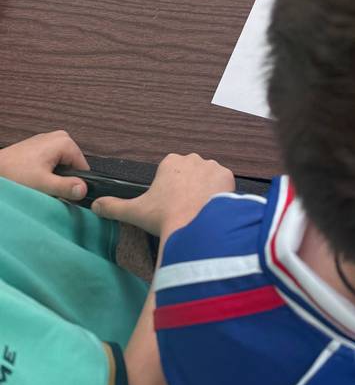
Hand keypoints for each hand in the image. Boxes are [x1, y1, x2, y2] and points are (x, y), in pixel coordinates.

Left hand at [0, 130, 89, 201]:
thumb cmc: (15, 174)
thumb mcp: (43, 184)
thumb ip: (66, 187)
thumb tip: (84, 190)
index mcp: (65, 142)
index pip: (83, 167)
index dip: (75, 183)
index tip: (64, 194)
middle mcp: (60, 136)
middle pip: (73, 164)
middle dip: (63, 178)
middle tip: (49, 188)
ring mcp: (49, 139)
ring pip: (63, 163)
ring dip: (55, 175)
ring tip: (40, 183)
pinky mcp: (40, 144)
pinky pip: (53, 159)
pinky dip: (47, 170)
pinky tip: (35, 177)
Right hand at [92, 152, 233, 237]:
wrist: (195, 226)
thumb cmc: (164, 216)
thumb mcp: (135, 212)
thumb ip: (113, 207)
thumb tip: (95, 205)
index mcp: (170, 162)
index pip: (171, 172)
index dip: (169, 189)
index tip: (169, 204)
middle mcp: (192, 158)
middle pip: (190, 173)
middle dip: (188, 187)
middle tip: (184, 209)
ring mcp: (212, 166)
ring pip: (207, 177)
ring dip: (204, 190)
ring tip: (199, 210)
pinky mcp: (228, 176)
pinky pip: (224, 183)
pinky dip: (220, 193)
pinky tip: (213, 208)